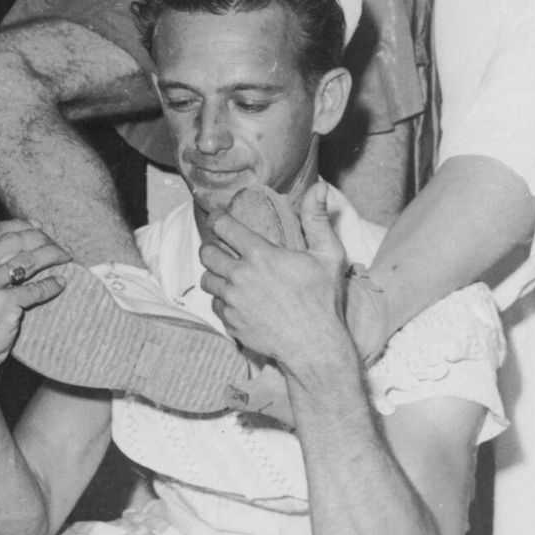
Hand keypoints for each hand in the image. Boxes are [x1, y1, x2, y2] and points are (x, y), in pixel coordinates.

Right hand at [0, 219, 70, 393]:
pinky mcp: (4, 306)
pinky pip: (35, 290)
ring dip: (51, 255)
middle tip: (55, 242)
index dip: (19, 225)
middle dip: (40, 237)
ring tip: (64, 256)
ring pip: (28, 261)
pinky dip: (51, 285)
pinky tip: (60, 283)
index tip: (37, 227)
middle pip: (14, 241)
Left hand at [197, 183, 353, 385]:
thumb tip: (319, 186)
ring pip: (207, 280)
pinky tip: (240, 301)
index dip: (218, 218)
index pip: (223, 226)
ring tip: (232, 276)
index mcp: (260, 256)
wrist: (315, 348)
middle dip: (213, 248)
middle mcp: (240, 277)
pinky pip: (215, 305)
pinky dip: (223, 302)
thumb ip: (317, 219)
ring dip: (216, 276)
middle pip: (207, 253)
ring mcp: (232, 302)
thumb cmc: (324, 301)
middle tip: (225, 251)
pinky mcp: (230, 322)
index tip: (219, 218)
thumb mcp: (328, 256)